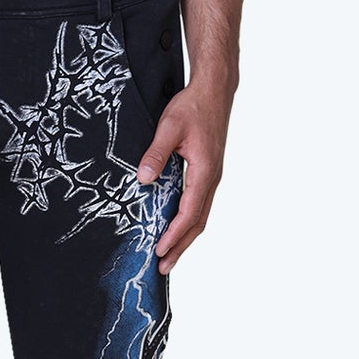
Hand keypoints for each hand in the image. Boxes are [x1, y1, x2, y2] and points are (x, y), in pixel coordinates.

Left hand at [136, 79, 232, 275]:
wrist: (215, 90)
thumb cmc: (193, 106)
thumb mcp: (169, 127)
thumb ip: (156, 154)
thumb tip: (143, 179)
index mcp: (204, 171)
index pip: (188, 213)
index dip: (174, 235)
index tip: (159, 251)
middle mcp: (212, 178)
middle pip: (197, 222)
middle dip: (180, 246)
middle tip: (164, 268)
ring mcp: (212, 176)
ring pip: (200, 215)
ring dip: (185, 237)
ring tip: (169, 255)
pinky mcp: (208, 171)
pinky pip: (199, 203)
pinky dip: (188, 221)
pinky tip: (175, 226)